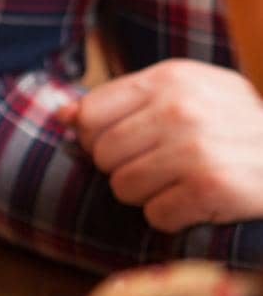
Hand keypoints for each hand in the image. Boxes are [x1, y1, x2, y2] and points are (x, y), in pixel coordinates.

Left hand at [67, 60, 262, 231]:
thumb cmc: (234, 131)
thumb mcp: (187, 98)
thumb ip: (123, 103)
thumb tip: (61, 116)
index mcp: (172, 77)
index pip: (90, 115)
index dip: (100, 139)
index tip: (132, 145)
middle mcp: (181, 107)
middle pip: (101, 155)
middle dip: (127, 169)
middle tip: (169, 167)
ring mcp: (195, 146)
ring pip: (122, 188)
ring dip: (151, 195)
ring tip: (186, 182)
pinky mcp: (210, 186)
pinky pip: (155, 215)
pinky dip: (175, 218)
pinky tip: (202, 202)